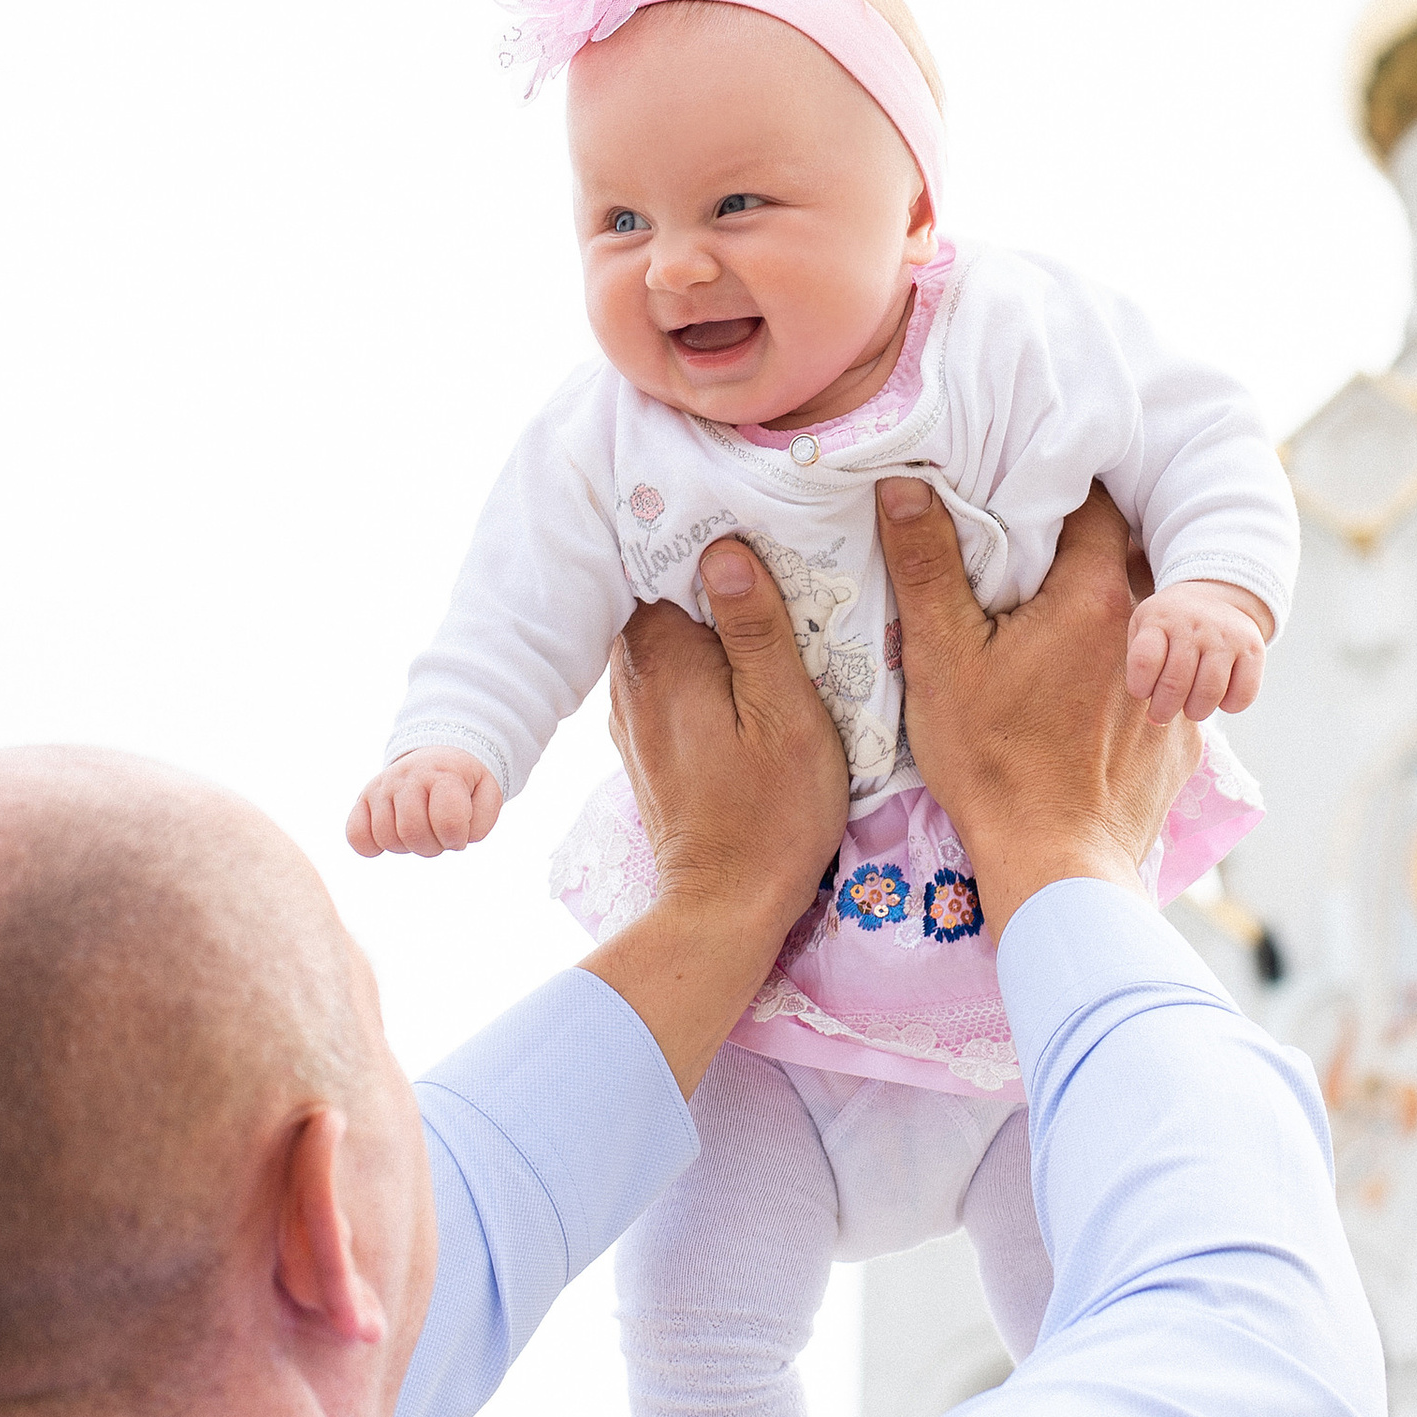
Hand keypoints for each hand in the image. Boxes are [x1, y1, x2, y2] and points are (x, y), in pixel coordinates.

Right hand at [346, 748, 505, 858]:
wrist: (438, 756)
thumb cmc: (464, 784)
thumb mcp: (487, 795)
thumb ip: (482, 821)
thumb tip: (455, 839)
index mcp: (443, 774)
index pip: (448, 821)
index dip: (457, 838)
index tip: (460, 833)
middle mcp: (409, 775)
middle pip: (413, 833)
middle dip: (432, 846)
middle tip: (439, 836)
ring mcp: (383, 786)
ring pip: (386, 837)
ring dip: (407, 846)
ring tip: (419, 831)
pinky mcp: (364, 798)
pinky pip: (356, 835)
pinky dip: (371, 846)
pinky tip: (390, 837)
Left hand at [586, 534, 848, 1093]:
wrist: (726, 906)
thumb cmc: (772, 811)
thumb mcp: (786, 713)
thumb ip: (755, 629)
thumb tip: (725, 547)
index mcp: (660, 655)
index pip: (663, 557)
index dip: (707, 530)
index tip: (754, 510)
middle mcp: (630, 675)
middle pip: (661, 589)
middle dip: (705, 565)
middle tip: (770, 541)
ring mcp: (632, 708)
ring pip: (664, 629)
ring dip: (704, 611)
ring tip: (763, 589)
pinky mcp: (645, 737)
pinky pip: (668, 669)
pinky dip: (698, 652)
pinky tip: (738, 654)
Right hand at [879, 478, 1199, 925]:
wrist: (1055, 866)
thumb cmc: (993, 761)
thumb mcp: (942, 657)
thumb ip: (926, 564)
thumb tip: (904, 482)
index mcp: (1095, 596)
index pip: (1094, 506)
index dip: (1057, 493)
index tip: (1021, 498)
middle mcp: (1149, 632)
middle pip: (1122, 562)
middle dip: (1080, 555)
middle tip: (1029, 566)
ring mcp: (1173, 690)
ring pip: (1142, 627)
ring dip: (1105, 621)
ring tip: (1054, 638)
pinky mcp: (1181, 741)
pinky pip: (1155, 686)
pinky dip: (1124, 682)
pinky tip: (1083, 706)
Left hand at [1126, 579, 1269, 723]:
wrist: (1212, 598)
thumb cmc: (1169, 627)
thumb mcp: (1143, 629)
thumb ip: (1139, 667)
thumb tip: (1152, 715)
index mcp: (1160, 619)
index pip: (1144, 661)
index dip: (1139, 687)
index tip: (1141, 692)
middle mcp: (1194, 624)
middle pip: (1175, 683)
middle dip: (1164, 710)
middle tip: (1162, 715)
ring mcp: (1226, 635)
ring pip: (1210, 692)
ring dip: (1196, 711)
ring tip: (1190, 709)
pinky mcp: (1253, 648)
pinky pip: (1244, 693)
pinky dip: (1230, 706)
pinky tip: (1219, 699)